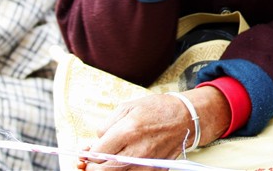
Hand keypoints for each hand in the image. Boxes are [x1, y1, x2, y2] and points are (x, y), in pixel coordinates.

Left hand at [82, 86, 229, 169]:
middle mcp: (136, 149)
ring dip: (107, 170)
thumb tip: (94, 142)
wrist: (187, 117)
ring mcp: (146, 163)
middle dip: (92, 168)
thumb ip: (107, 125)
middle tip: (89, 163)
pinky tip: (122, 164)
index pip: (97, 153)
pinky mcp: (155, 170)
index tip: (84, 154)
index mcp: (128, 130)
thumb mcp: (129, 107)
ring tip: (105, 162)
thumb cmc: (158, 109)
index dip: (87, 155)